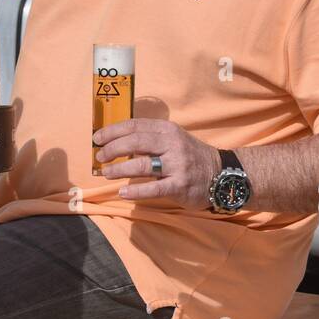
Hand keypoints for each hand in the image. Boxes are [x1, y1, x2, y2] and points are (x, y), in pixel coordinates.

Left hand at [92, 119, 221, 207]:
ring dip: (119, 169)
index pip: (134, 126)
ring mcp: (177, 165)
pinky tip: (123, 192)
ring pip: (142, 165)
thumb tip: (116, 142)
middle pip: (135, 142)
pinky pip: (153, 188)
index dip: (112, 131)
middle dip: (112, 149)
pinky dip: (136, 190)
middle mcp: (172, 144)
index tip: (97, 138)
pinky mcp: (180, 185)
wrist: (221, 174)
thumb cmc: (190, 156)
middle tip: (100, 157)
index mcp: (167, 129)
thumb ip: (150, 138)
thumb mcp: (172, 139)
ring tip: (107, 173)